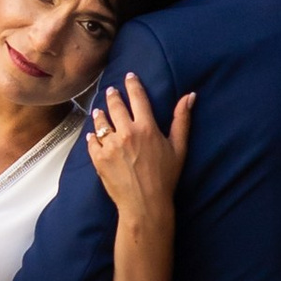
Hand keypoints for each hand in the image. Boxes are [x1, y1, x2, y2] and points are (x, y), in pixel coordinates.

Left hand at [84, 73, 190, 235]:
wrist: (144, 204)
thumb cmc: (165, 177)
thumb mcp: (179, 148)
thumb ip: (182, 120)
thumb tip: (190, 96)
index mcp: (146, 127)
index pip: (137, 97)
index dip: (133, 84)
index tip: (129, 76)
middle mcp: (125, 132)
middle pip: (115, 106)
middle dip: (113, 96)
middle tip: (111, 91)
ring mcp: (109, 146)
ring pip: (100, 122)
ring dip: (100, 113)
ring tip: (99, 110)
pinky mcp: (98, 159)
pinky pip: (91, 142)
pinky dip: (91, 136)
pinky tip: (92, 134)